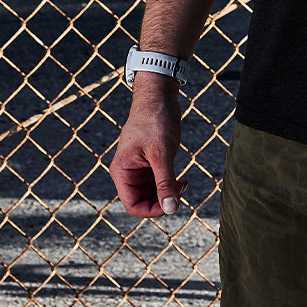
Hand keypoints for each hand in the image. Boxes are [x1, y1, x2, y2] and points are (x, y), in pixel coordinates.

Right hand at [109, 81, 186, 216]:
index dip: (152, 210)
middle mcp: (127, 172)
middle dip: (163, 199)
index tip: (172, 204)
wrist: (159, 95)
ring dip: (168, 191)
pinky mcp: (149, 162)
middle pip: (143, 200)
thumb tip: (171, 210)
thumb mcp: (162, 154)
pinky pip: (157, 181)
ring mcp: (138, 167)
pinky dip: (169, 183)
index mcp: (122, 171)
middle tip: (182, 188)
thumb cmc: (156, 120)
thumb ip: (165, 182)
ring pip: (152, 192)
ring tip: (184, 182)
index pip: (133, 205)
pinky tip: (182, 179)